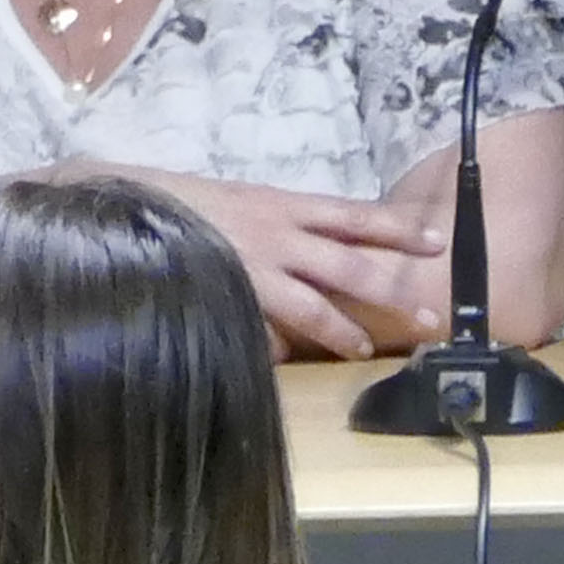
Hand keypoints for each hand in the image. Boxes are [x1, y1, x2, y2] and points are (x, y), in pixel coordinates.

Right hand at [69, 163, 451, 358]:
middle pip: (350, 261)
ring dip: (346, 329)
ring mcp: (253, 264)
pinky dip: (279, 346)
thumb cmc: (186, 203)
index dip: (397, 227)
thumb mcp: (242, 204)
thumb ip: (282, 228)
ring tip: (369, 348)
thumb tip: (321, 250)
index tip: (438, 240)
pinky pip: (262, 324)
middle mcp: (277, 232)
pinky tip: (293, 364)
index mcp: (283, 203)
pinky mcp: (227, 290)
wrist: (126, 199)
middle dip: (392, 289)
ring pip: (314, 302)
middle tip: (430, 315)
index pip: (354, 214)